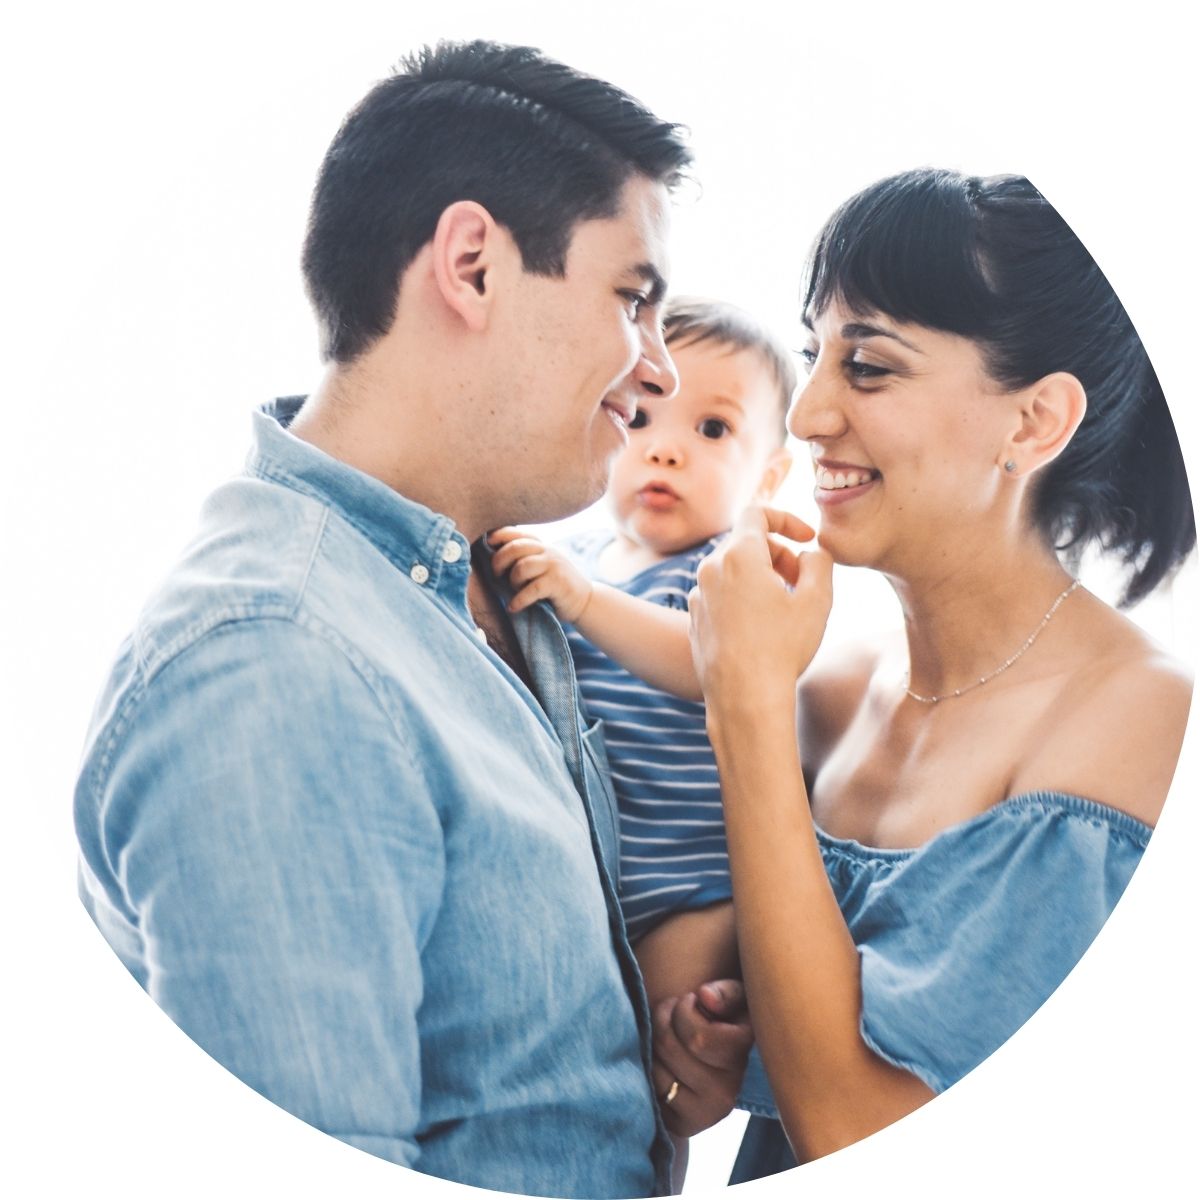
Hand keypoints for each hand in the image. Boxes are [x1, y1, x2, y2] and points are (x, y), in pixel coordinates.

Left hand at [489, 527, 593, 620]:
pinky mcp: (558, 583)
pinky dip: (519, 600)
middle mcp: (548, 551)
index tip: (487, 542)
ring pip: (522, 567)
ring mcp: (554, 565)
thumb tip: (490, 556)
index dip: (499, 535)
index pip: (517, 533)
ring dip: (512, 581)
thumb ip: (522, 559)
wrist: (584, 601)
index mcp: (540, 545)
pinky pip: (531, 589)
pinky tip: (514, 607)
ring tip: (514, 591)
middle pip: (515, 548)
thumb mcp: (540, 566)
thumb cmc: (554, 586)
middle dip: (499, 561)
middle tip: (496, 575)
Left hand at [650, 980, 753, 1137]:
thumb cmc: (723, 1018)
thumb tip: (705, 997)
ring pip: (655, 1068)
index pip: (697, 1038)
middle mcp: (727, 1092)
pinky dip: (649, 1066)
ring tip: (668, 1031)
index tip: (692, 999)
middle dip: (662, 1018)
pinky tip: (663, 1058)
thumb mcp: (734, 998)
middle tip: (672, 1010)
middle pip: (669, 1048)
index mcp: (742, 1057)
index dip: (684, 1008)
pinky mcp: (683, 1124)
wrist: (713, 1064)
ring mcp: (705, 1113)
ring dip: (652, 1040)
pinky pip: (650, 1090)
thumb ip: (726, 992)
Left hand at [689, 505, 832, 707]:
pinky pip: (721, 595)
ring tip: (783, 608)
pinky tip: (762, 629)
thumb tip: (811, 553)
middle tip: (801, 583)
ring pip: (733, 571)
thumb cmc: (782, 649)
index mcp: (738, 556)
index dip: (787, 519)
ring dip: (760, 578)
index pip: (758, 513)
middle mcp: (710, 569)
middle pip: (747, 543)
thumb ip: (819, 563)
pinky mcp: (695, 621)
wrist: (744, 698)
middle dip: (779, 554)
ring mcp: (698, 596)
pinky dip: (742, 599)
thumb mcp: (817, 600)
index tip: (806, 540)